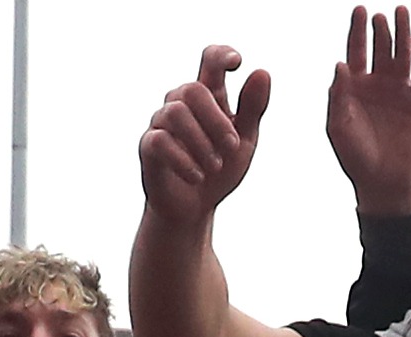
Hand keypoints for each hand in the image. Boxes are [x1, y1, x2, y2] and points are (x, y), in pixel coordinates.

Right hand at [137, 47, 272, 224]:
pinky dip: (183, 160)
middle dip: (216, 119)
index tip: (237, 62)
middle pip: (192, 89)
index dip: (221, 55)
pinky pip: (160, 142)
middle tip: (233, 147)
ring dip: (201, 142)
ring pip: (175, 113)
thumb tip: (262, 72)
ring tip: (216, 166)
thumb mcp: (245, 140)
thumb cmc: (219, 170)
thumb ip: (253, 108)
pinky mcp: (148, 146)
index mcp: (209, 97)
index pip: (210, 60)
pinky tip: (199, 176)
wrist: (194, 209)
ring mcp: (161, 123)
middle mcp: (181, 104)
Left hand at [324, 5, 410, 211]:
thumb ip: (337, 96)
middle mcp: (377, 85)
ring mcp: (398, 92)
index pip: (356, 51)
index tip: (360, 11)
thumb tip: (340, 65)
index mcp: (354, 88)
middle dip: (380, 29)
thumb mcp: (337, 127)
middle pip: (380, 48)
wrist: (383, 182)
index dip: (357, 30)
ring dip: (401, 34)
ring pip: (401, 55)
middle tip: (379, 15)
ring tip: (400, 13)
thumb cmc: (355, 158)